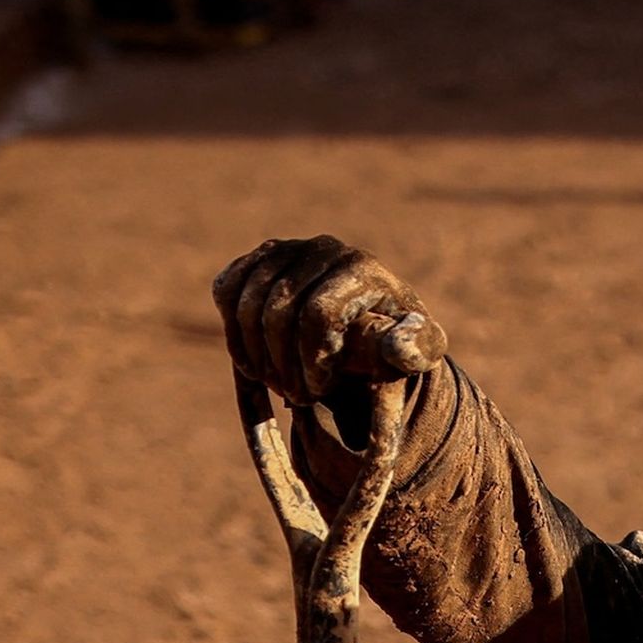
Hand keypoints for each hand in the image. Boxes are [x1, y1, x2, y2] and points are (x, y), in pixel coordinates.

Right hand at [213, 236, 446, 403]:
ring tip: (276, 381)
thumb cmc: (389, 341)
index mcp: (361, 268)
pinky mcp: (260, 257)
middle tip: (294, 394)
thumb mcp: (414, 350)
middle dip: (281, 364)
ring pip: (246, 303)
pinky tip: (254, 357)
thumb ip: (415, 348)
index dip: (311, 361)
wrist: (365, 319)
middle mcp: (324, 248)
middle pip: (278, 310)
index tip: (319, 390)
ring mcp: (288, 247)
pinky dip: (233, 330)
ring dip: (255, 355)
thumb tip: (401, 347)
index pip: (318, 314)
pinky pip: (227, 288)